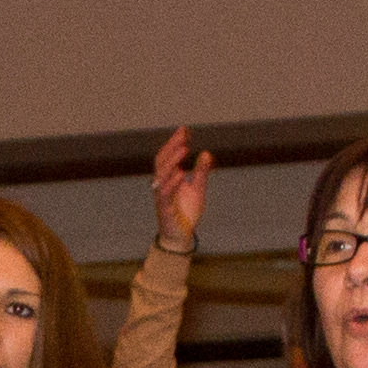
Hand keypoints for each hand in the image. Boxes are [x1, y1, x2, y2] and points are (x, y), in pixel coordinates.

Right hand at [150, 126, 214, 250]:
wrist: (181, 237)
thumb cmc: (186, 213)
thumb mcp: (198, 189)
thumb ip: (201, 172)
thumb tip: (206, 153)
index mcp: (168, 179)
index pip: (167, 157)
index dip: (174, 143)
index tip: (185, 130)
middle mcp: (161, 186)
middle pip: (161, 162)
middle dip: (172, 147)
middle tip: (184, 135)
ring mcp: (161, 197)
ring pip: (162, 175)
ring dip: (172, 161)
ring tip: (184, 148)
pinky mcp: (164, 210)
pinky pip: (165, 194)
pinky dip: (172, 183)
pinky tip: (181, 173)